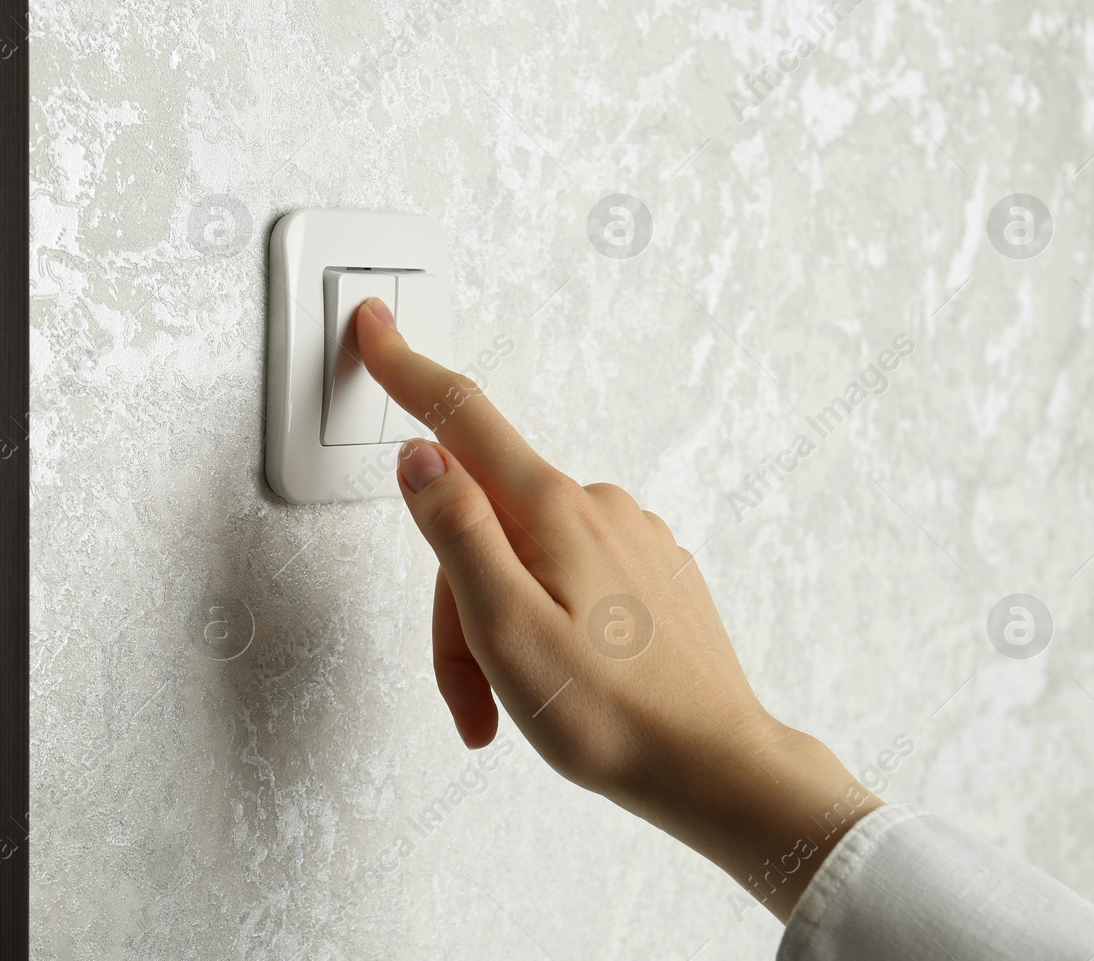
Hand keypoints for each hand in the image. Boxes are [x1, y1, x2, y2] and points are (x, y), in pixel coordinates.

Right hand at [355, 297, 881, 921]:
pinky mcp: (650, 571)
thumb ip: (458, 534)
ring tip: (514, 705)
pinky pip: (568, 578)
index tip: (377, 325)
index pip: (461, 418)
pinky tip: (559, 682)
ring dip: (497, 626)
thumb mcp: (507, 631)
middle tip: (471, 693)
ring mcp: (629, 537)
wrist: (717, 769)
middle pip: (481, 522)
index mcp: (552, 511)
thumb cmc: (613, 718)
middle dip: (455, 603)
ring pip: (521, 560)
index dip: (407, 369)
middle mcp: (596, 506)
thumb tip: (420, 454)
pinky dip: (542, 625)